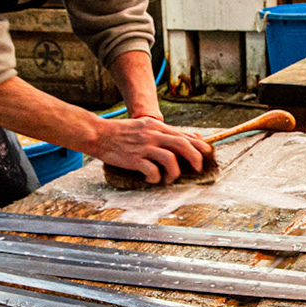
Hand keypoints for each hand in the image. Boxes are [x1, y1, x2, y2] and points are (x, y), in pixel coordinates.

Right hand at [89, 116, 211, 183]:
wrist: (98, 134)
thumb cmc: (121, 132)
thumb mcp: (144, 127)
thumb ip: (161, 132)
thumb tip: (180, 138)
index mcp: (156, 127)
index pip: (184, 135)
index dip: (199, 145)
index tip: (207, 153)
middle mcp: (153, 135)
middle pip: (182, 145)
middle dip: (195, 158)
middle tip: (198, 169)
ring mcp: (144, 147)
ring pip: (170, 160)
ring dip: (175, 172)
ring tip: (170, 178)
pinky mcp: (134, 159)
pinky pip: (152, 171)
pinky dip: (156, 178)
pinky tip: (151, 179)